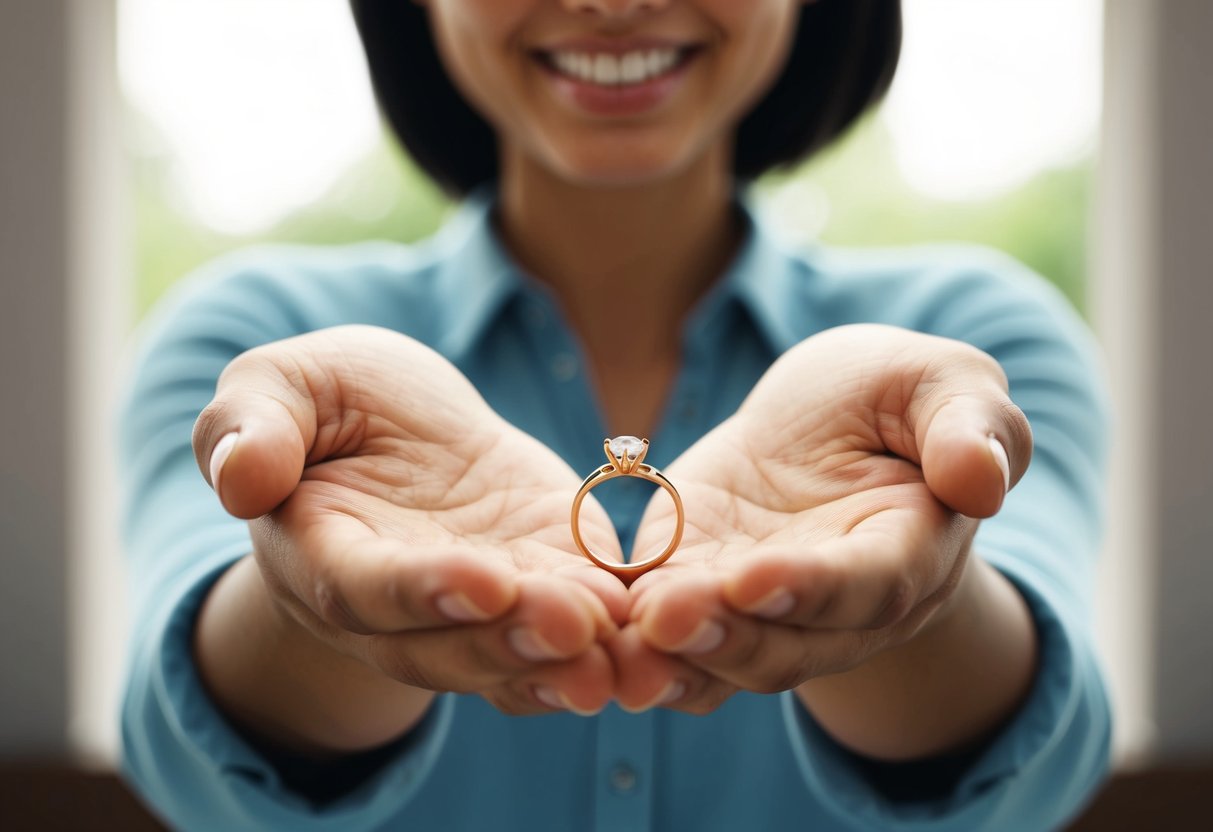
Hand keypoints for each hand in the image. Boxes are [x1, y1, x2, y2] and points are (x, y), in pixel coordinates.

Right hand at [192, 325, 629, 729]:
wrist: (402, 432)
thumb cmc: (330, 405)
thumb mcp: (282, 387)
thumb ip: (252, 427)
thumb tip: (239, 479)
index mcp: (325, 555)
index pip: (366, 589)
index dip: (422, 591)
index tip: (482, 580)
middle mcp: (401, 606)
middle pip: (452, 644)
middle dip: (513, 640)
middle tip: (575, 627)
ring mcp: (478, 605)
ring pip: (517, 653)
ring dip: (571, 657)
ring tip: (623, 649)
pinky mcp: (542, 582)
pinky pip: (574, 622)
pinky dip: (613, 631)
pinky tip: (657, 627)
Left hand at [610, 324, 1030, 716]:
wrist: (821, 426)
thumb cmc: (891, 397)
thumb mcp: (938, 381)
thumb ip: (970, 424)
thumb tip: (983, 480)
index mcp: (909, 549)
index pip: (870, 585)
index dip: (814, 588)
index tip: (754, 579)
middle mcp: (838, 605)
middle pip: (788, 641)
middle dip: (726, 635)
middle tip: (664, 619)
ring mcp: (763, 610)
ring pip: (725, 655)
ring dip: (673, 656)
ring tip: (620, 640)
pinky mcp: (698, 594)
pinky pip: (670, 636)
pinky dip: (633, 643)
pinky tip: (590, 634)